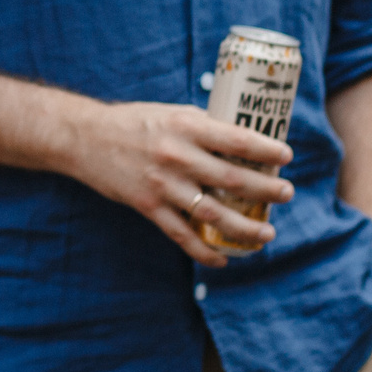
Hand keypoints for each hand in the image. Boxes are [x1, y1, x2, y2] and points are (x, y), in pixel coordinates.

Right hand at [56, 101, 291, 266]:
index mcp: (186, 126)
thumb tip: (242, 139)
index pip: (237, 140)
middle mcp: (177, 156)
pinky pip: (182, 235)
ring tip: (267, 233)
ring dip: (245, 227)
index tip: (287, 156)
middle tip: (286, 193)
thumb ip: (203, 126)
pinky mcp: (148, 206)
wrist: (85, 138)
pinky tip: (223, 259)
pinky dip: (204, 251)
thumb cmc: (133, 121)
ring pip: (213, 214)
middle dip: (266, 189)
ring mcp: (163, 185)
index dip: (266, 150)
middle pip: (233, 180)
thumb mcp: (172, 113)